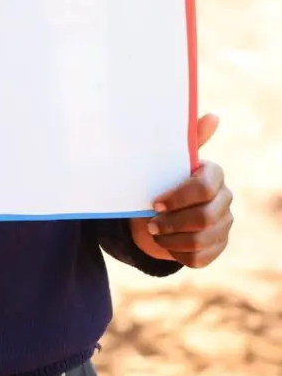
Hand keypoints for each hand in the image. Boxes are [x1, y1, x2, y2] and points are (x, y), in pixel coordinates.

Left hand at [130, 113, 232, 267]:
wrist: (159, 212)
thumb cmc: (162, 181)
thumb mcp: (168, 161)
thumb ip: (189, 140)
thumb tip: (214, 116)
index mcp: (214, 175)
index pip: (203, 188)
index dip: (178, 198)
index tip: (154, 202)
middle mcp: (225, 199)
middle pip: (204, 218)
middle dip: (173, 222)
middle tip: (150, 223)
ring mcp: (224, 225)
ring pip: (200, 240)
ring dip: (171, 239)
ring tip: (153, 232)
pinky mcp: (218, 247)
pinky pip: (198, 258)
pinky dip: (176, 253)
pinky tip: (165, 243)